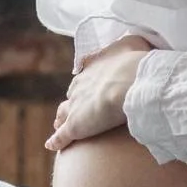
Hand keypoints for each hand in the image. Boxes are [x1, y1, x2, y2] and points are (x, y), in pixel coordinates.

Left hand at [46, 35, 151, 153]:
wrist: (130, 83)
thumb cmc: (135, 62)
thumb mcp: (134, 44)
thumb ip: (130, 43)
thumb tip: (134, 41)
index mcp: (92, 69)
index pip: (84, 78)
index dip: (85, 85)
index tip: (85, 88)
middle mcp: (79, 86)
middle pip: (72, 95)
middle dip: (72, 101)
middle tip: (73, 107)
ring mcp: (75, 106)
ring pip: (63, 114)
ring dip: (61, 119)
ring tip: (58, 124)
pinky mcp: (75, 126)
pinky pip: (61, 136)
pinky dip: (56, 141)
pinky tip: (51, 145)